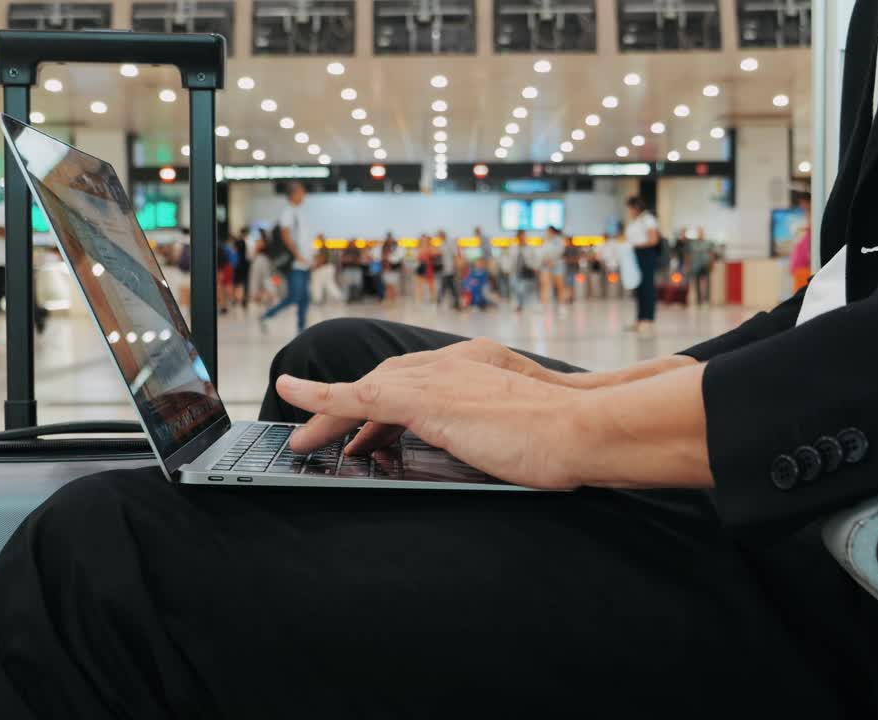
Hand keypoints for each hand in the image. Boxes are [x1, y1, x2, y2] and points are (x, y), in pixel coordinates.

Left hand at [276, 358, 586, 489]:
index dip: (389, 404)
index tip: (370, 428)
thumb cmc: (573, 438)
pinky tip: (292, 396)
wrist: (585, 428)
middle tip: (326, 438)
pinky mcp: (423, 397)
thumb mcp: (531, 428)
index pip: (419, 380)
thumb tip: (501, 449)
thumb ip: (504, 429)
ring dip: (331, 413)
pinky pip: (356, 397)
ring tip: (306, 441)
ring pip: (368, 390)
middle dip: (353, 409)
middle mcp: (455, 361)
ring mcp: (438, 376)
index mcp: (480, 364)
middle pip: (387, 381)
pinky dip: (319, 397)